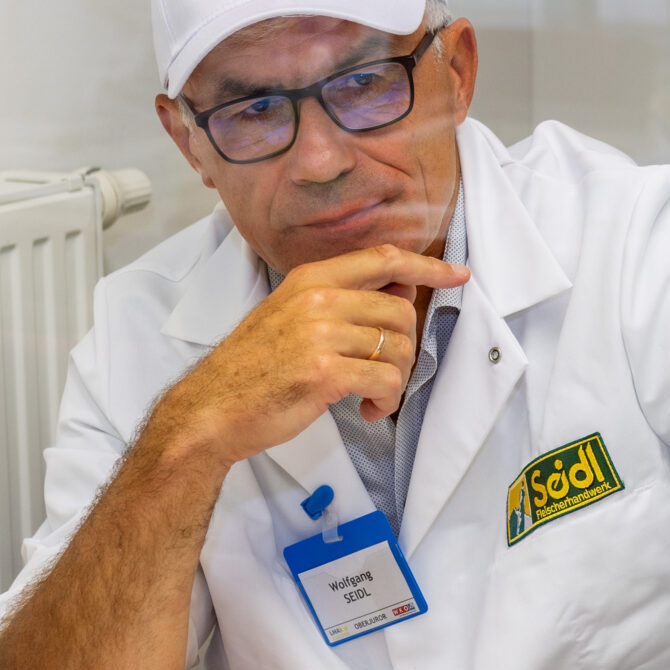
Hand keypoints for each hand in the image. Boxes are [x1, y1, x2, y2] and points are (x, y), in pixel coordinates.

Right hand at [147, 244, 467, 470]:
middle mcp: (317, 299)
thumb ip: (340, 301)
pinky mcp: (324, 372)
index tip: (458, 275)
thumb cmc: (253, 368)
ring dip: (397, 379)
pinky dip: (386, 400)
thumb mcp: (290, 316)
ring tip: (373, 395)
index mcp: (310, 279)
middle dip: (406, 349)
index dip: (426, 267)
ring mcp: (320, 334)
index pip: (383, 259)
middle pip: (400, 312)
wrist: (211, 409)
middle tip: (386, 374)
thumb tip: (399, 295)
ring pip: (399, 348)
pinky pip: (385, 380)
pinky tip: (367, 409)